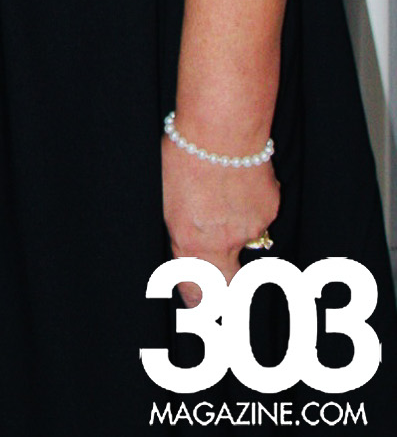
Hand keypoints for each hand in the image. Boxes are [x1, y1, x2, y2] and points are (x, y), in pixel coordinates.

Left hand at [162, 136, 278, 305]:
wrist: (221, 129)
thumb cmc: (183, 154)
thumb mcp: (165, 195)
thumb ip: (180, 225)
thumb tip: (189, 238)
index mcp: (190, 242)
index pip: (196, 290)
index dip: (198, 302)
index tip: (199, 308)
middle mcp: (223, 242)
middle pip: (229, 285)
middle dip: (226, 290)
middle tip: (224, 287)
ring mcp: (251, 227)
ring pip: (245, 239)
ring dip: (235, 226)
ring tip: (221, 190)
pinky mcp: (270, 208)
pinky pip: (259, 214)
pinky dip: (250, 204)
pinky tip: (238, 177)